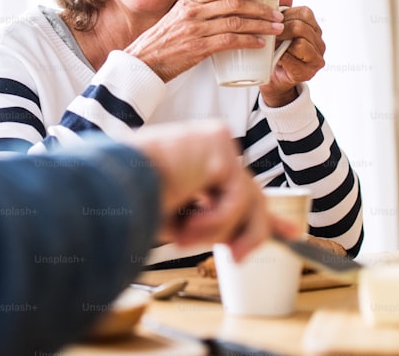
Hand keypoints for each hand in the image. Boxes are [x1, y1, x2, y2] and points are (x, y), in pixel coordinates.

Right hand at [124, 0, 284, 82]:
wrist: (142, 63)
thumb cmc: (159, 45)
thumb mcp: (174, 20)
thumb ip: (193, 14)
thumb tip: (215, 12)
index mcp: (188, 3)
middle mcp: (192, 13)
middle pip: (233, 3)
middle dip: (260, 7)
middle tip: (277, 12)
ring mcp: (195, 30)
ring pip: (235, 21)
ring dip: (260, 24)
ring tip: (276, 28)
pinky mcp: (198, 48)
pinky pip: (229, 41)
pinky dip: (247, 41)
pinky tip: (259, 43)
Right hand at [127, 120, 294, 260]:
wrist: (108, 189)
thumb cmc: (126, 206)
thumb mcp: (175, 223)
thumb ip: (208, 225)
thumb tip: (238, 246)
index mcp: (190, 164)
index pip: (237, 186)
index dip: (264, 214)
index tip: (291, 232)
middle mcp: (204, 147)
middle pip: (250, 193)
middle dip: (256, 229)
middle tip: (239, 256)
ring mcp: (213, 142)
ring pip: (247, 200)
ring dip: (217, 230)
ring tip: (184, 238)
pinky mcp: (218, 142)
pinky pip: (236, 197)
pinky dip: (213, 221)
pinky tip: (186, 223)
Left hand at [259, 0, 325, 106]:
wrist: (271, 79)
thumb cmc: (273, 51)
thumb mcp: (275, 28)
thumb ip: (281, 11)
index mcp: (313, 28)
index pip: (304, 12)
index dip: (286, 14)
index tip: (269, 19)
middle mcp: (319, 42)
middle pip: (302, 26)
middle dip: (282, 28)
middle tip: (265, 32)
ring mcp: (317, 58)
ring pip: (301, 41)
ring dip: (282, 42)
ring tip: (269, 43)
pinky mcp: (310, 72)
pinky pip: (296, 59)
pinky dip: (283, 56)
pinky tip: (274, 56)